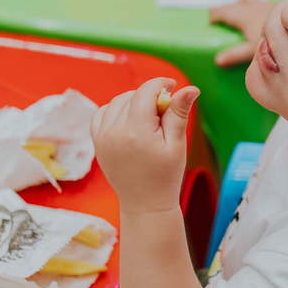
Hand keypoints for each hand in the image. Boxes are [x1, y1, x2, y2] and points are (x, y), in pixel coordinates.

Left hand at [90, 78, 200, 213]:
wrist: (145, 203)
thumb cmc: (165, 176)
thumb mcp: (177, 144)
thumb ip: (179, 113)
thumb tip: (190, 88)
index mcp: (136, 131)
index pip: (146, 92)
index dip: (161, 84)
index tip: (172, 86)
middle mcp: (114, 131)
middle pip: (132, 96)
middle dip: (150, 96)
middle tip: (165, 111)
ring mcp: (102, 137)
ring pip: (116, 102)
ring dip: (133, 102)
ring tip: (149, 116)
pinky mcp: (97, 142)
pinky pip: (101, 114)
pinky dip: (114, 110)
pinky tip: (129, 119)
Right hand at [209, 0, 275, 66]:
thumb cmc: (276, 40)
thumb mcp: (251, 51)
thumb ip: (234, 55)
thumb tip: (218, 61)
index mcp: (245, 16)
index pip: (223, 11)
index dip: (214, 14)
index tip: (210, 21)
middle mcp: (255, 7)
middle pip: (237, 3)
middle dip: (227, 8)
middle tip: (221, 18)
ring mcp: (267, 6)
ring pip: (250, 1)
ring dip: (241, 6)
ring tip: (239, 15)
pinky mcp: (278, 8)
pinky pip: (261, 4)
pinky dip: (255, 8)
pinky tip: (260, 18)